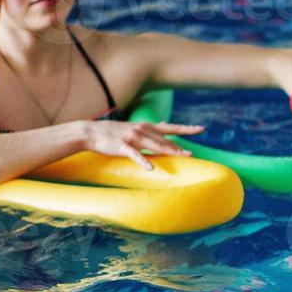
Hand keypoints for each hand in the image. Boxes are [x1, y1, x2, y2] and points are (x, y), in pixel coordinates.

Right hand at [83, 120, 202, 170]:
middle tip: (192, 154)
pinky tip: (150, 168)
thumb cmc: (114, 132)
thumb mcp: (134, 127)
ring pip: (154, 146)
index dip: (186, 129)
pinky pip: (135, 155)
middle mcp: (142, 130)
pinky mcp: (122, 147)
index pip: (170, 127)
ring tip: (182, 157)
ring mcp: (132, 138)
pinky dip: (143, 161)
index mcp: (146, 126)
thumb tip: (164, 124)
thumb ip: (150, 128)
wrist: (90, 132)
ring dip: (169, 151)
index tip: (201, 129)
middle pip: (165, 140)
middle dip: (179, 147)